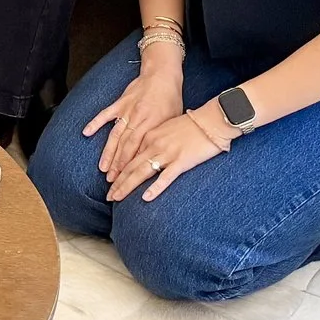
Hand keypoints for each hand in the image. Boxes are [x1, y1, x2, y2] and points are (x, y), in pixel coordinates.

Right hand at [87, 57, 187, 183]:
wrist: (162, 74)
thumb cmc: (171, 98)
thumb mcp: (173, 120)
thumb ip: (161, 137)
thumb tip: (155, 157)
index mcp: (153, 126)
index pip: (139, 151)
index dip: (131, 168)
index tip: (126, 182)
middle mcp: (138, 119)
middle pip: (125, 147)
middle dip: (118, 166)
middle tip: (111, 182)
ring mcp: (127, 110)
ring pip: (115, 135)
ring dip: (108, 153)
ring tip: (102, 168)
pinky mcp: (120, 102)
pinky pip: (105, 114)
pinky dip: (95, 123)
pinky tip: (86, 132)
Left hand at [107, 108, 229, 203]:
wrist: (211, 121)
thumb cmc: (191, 125)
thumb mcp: (166, 129)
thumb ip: (154, 140)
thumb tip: (146, 153)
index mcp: (149, 136)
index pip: (128, 156)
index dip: (117, 170)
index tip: (110, 182)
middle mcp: (154, 144)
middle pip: (130, 166)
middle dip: (117, 183)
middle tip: (108, 197)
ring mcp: (167, 153)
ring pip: (141, 172)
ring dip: (127, 186)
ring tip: (116, 198)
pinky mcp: (181, 161)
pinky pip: (165, 177)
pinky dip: (155, 188)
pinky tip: (145, 198)